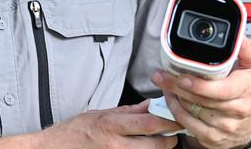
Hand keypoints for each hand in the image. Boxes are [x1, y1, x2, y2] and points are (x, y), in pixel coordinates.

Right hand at [38, 100, 180, 148]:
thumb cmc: (75, 132)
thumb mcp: (100, 114)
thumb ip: (128, 112)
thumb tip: (150, 105)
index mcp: (111, 125)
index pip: (149, 123)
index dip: (167, 120)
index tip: (175, 115)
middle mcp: (115, 145)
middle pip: (155, 144)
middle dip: (170, 138)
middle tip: (174, 132)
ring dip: (160, 148)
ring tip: (162, 141)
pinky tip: (144, 148)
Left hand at [150, 38, 250, 148]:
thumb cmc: (248, 93)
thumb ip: (246, 50)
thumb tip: (239, 37)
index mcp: (245, 90)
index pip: (221, 90)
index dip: (199, 85)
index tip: (182, 76)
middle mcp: (236, 110)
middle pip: (200, 99)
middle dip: (177, 86)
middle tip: (162, 75)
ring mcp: (224, 127)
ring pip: (192, 111)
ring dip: (174, 96)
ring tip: (166, 84)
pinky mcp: (213, 138)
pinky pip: (188, 124)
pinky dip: (176, 111)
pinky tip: (172, 100)